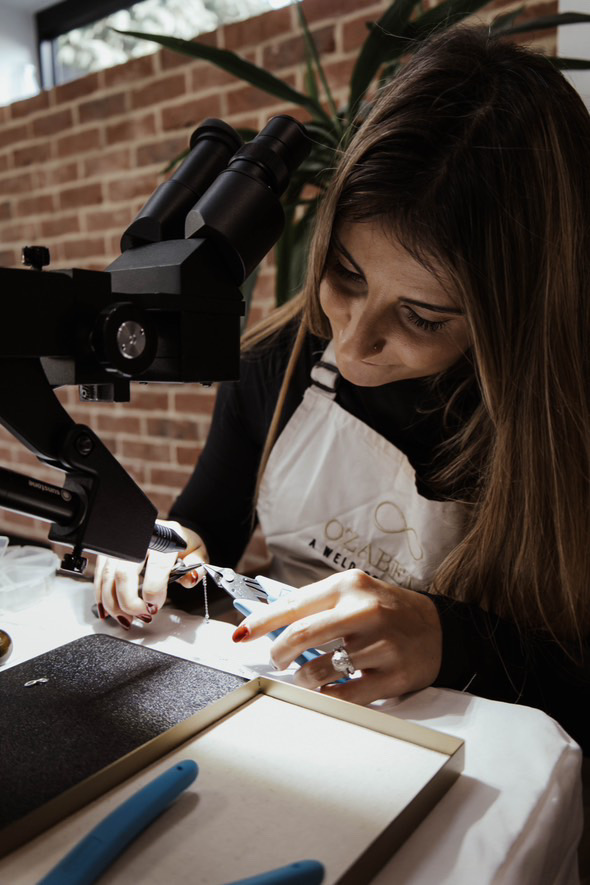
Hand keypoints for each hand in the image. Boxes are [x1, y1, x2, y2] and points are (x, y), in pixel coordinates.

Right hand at [94, 520, 207, 628]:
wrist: (169, 532)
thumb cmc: (182, 544)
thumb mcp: (197, 552)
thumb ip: (196, 567)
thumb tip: (191, 579)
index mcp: (165, 537)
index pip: (156, 566)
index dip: (154, 591)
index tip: (154, 607)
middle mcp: (140, 538)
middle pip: (124, 573)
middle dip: (129, 602)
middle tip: (141, 615)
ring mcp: (122, 544)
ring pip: (108, 576)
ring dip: (114, 603)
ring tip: (126, 619)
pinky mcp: (110, 552)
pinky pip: (100, 576)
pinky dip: (102, 596)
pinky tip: (109, 611)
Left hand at [233, 569, 441, 703]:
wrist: (438, 629)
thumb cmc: (387, 611)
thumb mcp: (354, 593)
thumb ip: (316, 606)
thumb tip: (270, 626)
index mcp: (349, 586)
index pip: (293, 605)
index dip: (261, 623)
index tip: (240, 635)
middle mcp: (365, 611)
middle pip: (301, 636)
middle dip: (279, 653)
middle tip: (277, 660)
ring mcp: (381, 644)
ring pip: (319, 670)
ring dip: (303, 678)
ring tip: (307, 675)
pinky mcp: (393, 675)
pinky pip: (345, 695)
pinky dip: (326, 695)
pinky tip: (327, 688)